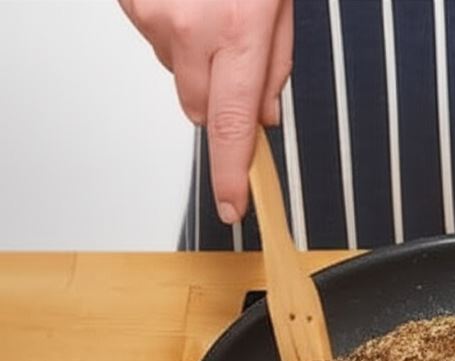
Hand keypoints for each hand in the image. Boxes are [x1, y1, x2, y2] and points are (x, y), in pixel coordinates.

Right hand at [118, 0, 292, 223]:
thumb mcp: (282, 7)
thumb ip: (277, 66)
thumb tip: (266, 116)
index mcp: (239, 33)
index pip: (232, 126)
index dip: (231, 173)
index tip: (232, 206)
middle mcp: (190, 30)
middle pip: (200, 110)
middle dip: (221, 100)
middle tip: (237, 58)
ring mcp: (153, 15)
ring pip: (177, 75)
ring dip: (198, 61)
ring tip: (214, 13)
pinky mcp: (130, 3)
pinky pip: (155, 41)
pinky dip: (174, 32)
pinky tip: (190, 2)